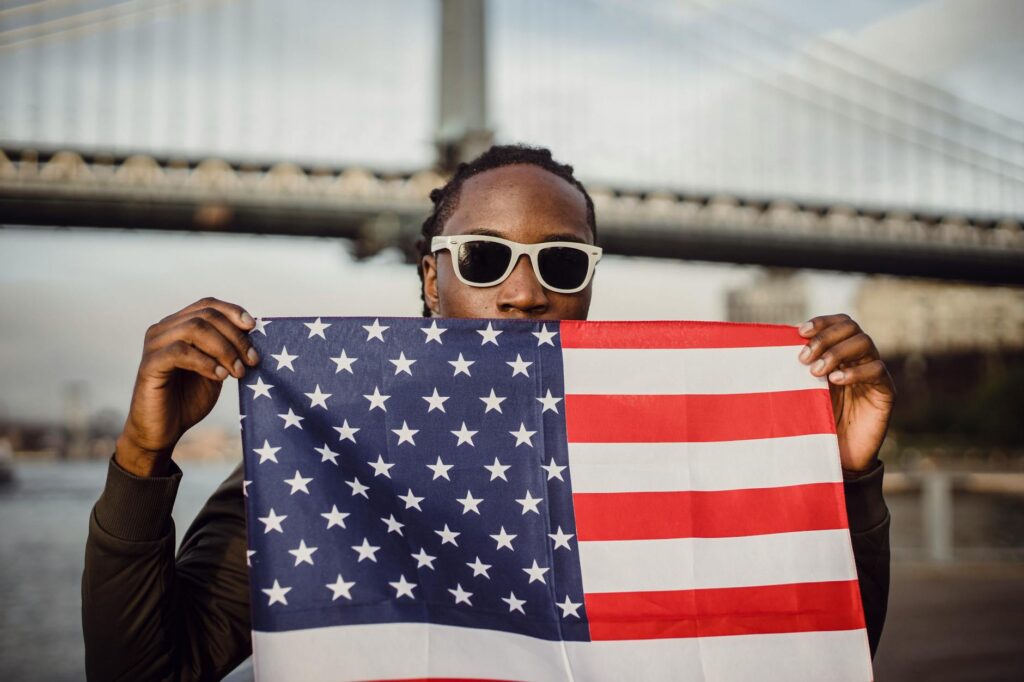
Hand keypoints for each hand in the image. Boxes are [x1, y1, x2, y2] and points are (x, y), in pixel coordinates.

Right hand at [115, 297, 259, 476]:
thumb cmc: (189, 399)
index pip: (207, 305)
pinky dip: (206, 362)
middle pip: (206, 316)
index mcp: (179, 326)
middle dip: (235, 337)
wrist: (164, 430)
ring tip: (238, 371)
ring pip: (194, 329)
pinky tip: (220, 377)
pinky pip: (180, 352)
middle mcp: (163, 330)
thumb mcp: (216, 369)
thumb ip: (227, 349)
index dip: (232, 311)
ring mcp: (154, 345)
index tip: (253, 327)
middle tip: (252, 360)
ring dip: (224, 349)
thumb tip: (253, 332)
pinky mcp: (149, 364)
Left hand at [798, 314, 895, 472]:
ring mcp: (874, 373)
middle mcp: (860, 358)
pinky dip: (854, 372)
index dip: (822, 322)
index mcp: (841, 352)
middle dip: (825, 337)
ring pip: (865, 343)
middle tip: (803, 358)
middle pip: (851, 328)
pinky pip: (876, 370)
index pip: (839, 322)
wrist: (839, 455)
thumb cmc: (816, 420)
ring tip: (816, 371)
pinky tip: (835, 381)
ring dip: (837, 352)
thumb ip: (799, 367)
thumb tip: (778, 340)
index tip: (800, 332)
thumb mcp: (804, 389)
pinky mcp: (886, 391)